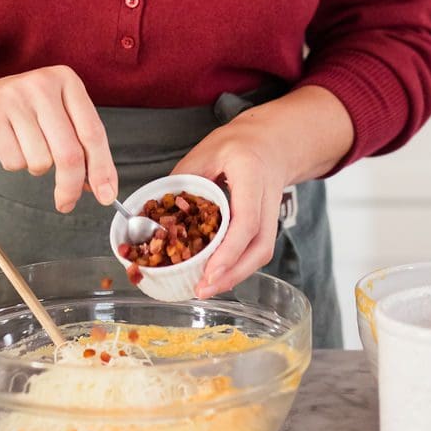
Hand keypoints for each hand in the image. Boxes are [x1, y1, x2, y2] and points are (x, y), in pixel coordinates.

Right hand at [0, 53, 117, 212]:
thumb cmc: (14, 113)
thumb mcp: (52, 117)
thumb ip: (78, 144)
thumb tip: (100, 184)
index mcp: (65, 79)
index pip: (93, 132)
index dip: (102, 169)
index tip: (106, 195)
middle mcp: (42, 84)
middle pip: (70, 152)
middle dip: (70, 185)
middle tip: (66, 201)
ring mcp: (14, 98)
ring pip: (41, 161)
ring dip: (34, 166)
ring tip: (21, 147)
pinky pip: (15, 161)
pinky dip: (12, 163)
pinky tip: (4, 145)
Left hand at [175, 109, 289, 296]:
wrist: (271, 142)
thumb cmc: (237, 144)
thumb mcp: (205, 152)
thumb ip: (184, 180)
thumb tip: (158, 211)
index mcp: (251, 174)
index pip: (246, 219)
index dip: (229, 249)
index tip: (210, 270)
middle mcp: (267, 198)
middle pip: (260, 246)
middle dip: (232, 273)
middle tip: (202, 289)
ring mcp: (272, 213)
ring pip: (262, 253)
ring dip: (235, 275)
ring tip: (206, 288)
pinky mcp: (268, 224)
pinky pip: (258, 250)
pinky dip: (238, 266)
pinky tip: (218, 276)